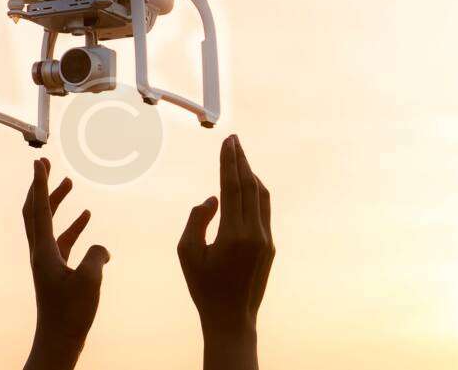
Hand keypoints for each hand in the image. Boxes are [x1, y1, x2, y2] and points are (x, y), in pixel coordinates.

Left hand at [22, 159, 110, 369]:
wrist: (59, 340)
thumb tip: (101, 249)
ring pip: (49, 223)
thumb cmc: (71, 313)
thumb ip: (97, 255)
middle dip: (40, 186)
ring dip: (57, 202)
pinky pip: (62, 239)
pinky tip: (87, 218)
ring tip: (70, 183)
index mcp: (43, 251)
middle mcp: (40, 252)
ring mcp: (47, 260)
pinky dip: (72, 225)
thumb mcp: (90, 279)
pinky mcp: (56, 270)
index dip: (40, 184)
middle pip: (35, 210)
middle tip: (46, 164)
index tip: (39, 162)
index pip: (39, 209)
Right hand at [177, 135, 274, 369]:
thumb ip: (197, 220)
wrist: (232, 318)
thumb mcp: (187, 252)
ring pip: (262, 197)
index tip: (228, 142)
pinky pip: (264, 212)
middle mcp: (255, 234)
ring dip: (251, 175)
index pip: (233, 187)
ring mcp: (266, 240)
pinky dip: (256, 194)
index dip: (229, 162)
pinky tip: (247, 187)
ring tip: (240, 158)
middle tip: (234, 140)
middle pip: (250, 187)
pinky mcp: (270, 247)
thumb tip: (213, 199)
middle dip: (241, 161)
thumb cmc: (204, 287)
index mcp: (234, 234)